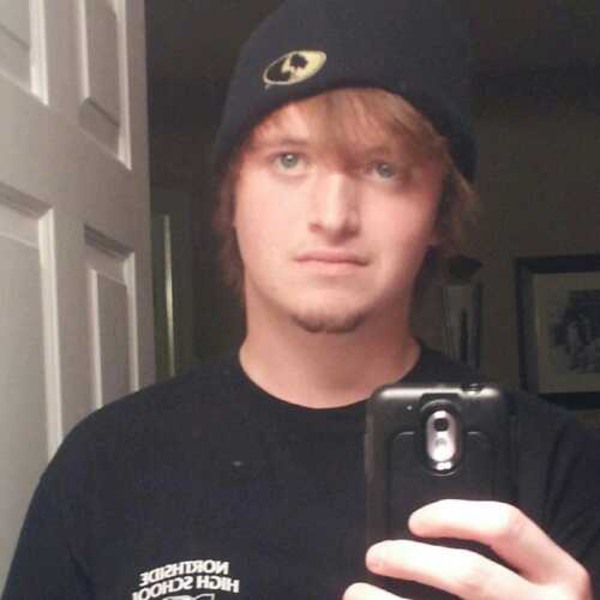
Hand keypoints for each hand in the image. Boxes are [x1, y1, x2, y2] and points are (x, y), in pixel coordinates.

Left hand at [344, 500, 591, 598]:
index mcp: (560, 575)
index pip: (505, 525)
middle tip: (375, 555)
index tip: (413, 522)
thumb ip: (498, 560)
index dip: (453, 515)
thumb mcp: (533, 583)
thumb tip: (420, 531)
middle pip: (469, 573)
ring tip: (354, 592)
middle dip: (412, 560)